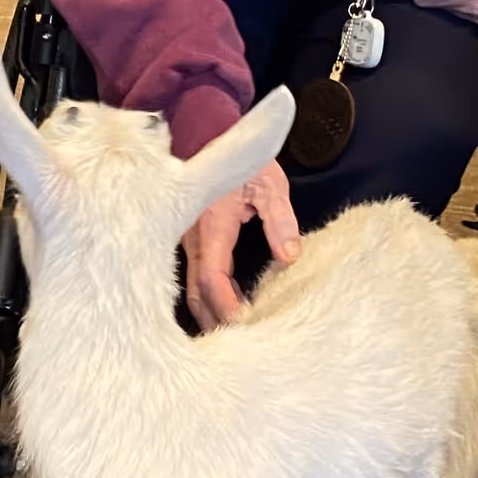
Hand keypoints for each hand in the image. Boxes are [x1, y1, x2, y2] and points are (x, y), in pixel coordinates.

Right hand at [182, 159, 300, 331]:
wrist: (205, 131)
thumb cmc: (241, 154)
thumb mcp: (269, 183)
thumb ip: (280, 221)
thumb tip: (291, 258)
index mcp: (211, 228)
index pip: (213, 281)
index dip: (228, 308)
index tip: (248, 326)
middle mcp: (192, 239)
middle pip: (196, 295)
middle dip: (216, 322)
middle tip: (241, 346)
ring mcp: (186, 240)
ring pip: (190, 290)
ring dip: (211, 312)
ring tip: (236, 332)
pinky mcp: (188, 239)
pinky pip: (193, 276)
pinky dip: (209, 296)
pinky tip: (229, 303)